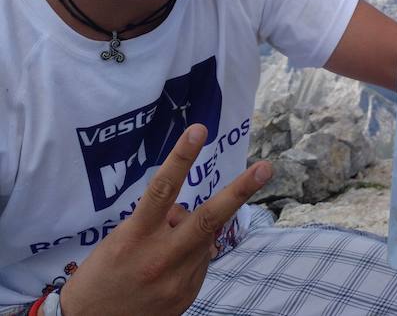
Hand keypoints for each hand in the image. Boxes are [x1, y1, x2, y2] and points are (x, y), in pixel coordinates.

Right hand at [58, 124, 271, 315]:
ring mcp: (177, 279)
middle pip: (208, 217)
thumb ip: (155, 221)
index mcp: (135, 237)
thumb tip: (184, 213)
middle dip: (240, 190)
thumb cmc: (101, 276)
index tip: (198, 131)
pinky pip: (200, 261)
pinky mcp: (187, 295)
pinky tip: (167, 267)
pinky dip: (191, 254)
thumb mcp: (119, 240)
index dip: (181, 158)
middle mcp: (160, 257)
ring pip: (205, 238)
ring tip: (162, 248)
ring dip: (192, 232)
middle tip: (265, 168)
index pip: (162, 189)